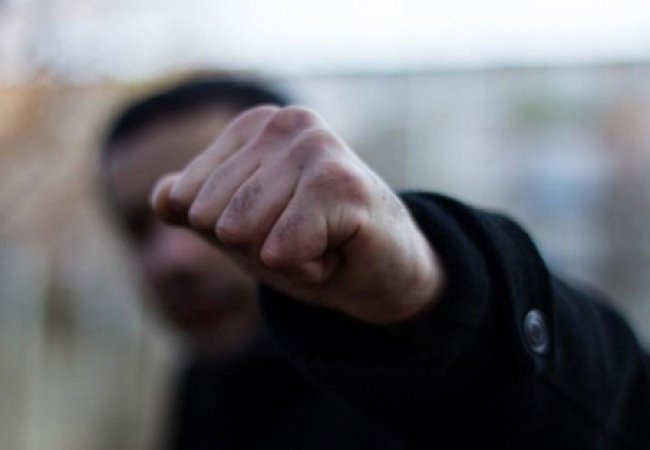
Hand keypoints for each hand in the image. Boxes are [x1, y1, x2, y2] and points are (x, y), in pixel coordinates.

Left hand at [151, 105, 444, 323]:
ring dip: (283, 258)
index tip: (277, 227)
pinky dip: (307, 270)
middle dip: (255, 247)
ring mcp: (315, 147)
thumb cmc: (311, 245)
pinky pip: (281, 252)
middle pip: (212, 219)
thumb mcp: (240, 228)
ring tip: (320, 240)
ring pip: (242, 234)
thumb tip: (162, 197)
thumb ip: (195, 207)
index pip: (184, 201)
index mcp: (253, 126)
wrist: (382, 273)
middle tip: (303, 237)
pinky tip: (338, 250)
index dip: (226, 235)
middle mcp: (283, 123)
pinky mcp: (341, 183)